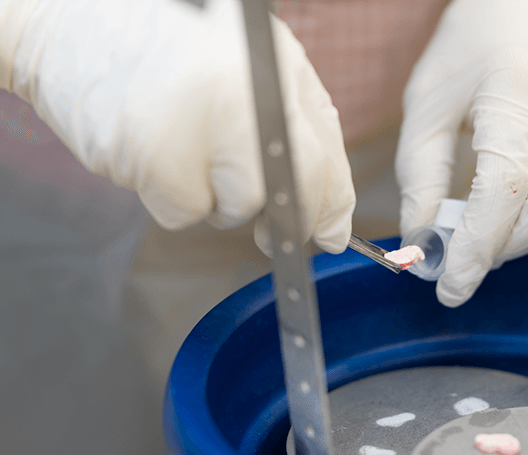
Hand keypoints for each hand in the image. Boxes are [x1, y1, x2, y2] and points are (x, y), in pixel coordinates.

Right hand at [0, 0, 354, 253]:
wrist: (70, 17)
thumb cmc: (166, 44)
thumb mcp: (248, 65)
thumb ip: (291, 128)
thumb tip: (326, 218)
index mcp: (278, 64)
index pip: (327, 157)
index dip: (332, 206)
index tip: (330, 234)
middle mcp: (250, 92)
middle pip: (294, 192)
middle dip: (288, 222)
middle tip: (272, 231)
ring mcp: (204, 123)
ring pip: (234, 208)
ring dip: (214, 195)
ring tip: (184, 142)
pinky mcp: (157, 155)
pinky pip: (183, 212)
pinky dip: (170, 196)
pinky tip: (154, 149)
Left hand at [396, 0, 527, 306]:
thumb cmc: (473, 44)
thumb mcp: (428, 106)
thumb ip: (422, 177)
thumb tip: (422, 238)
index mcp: (521, 105)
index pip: (501, 198)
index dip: (474, 251)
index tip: (448, 288)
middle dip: (489, 253)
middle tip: (446, 263)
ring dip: (508, 240)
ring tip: (465, 240)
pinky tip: (496, 218)